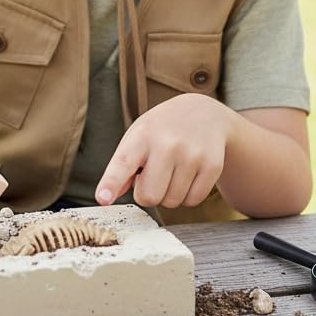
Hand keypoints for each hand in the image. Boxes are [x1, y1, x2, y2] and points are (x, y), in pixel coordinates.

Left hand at [95, 94, 231, 208]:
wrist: (204, 113)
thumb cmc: (162, 129)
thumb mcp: (138, 136)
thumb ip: (122, 166)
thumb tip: (105, 197)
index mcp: (142, 135)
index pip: (123, 163)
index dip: (111, 183)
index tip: (102, 198)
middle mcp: (167, 144)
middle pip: (149, 196)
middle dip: (147, 193)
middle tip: (153, 175)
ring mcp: (192, 155)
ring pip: (172, 202)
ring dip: (169, 194)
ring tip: (172, 171)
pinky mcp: (212, 166)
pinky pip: (193, 201)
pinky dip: (188, 195)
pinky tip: (188, 174)